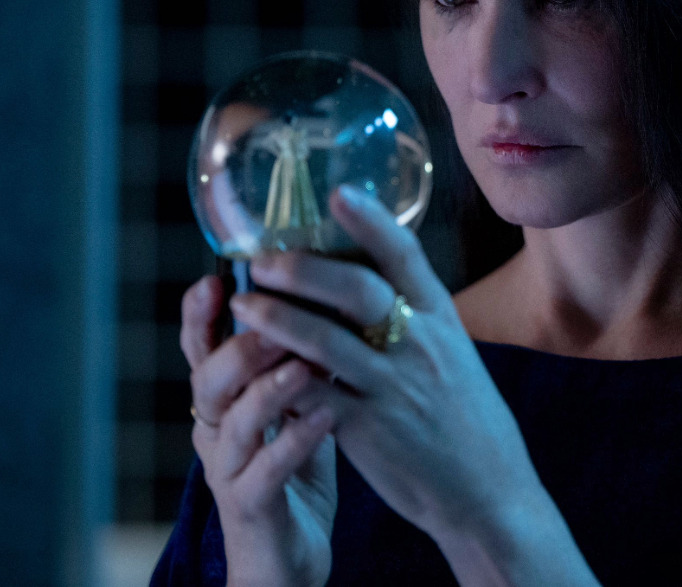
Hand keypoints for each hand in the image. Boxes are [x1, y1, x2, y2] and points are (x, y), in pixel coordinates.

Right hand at [180, 275, 336, 586]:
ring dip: (269, 389)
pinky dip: (295, 443)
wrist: (290, 556)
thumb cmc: (295, 466)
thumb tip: (328, 288)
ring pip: (235, 423)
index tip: (214, 277)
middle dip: (242, 345)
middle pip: (210, 379)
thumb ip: (297, 354)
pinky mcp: (254, 510)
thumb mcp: (294, 403)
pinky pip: (266, 473)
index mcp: (226, 399)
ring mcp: (231, 471)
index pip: (204, 347)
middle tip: (275, 315)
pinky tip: (327, 418)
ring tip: (304, 364)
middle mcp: (217, 430)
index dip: (202, 315)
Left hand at [230, 185, 543, 543]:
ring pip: (327, 341)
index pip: (405, 255)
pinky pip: (317, 397)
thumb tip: (362, 275)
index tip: (338, 191)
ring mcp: (396, 387)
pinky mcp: (372, 431)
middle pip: (358, 289)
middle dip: (304, 268)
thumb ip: (412, 317)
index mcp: (441, 318)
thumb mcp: (452, 352)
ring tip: (244, 304)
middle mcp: (421, 344)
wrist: (490, 490)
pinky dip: (284, 380)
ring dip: (278, 319)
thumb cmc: (465, 418)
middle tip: (263, 258)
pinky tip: (256, 370)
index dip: (371, 220)